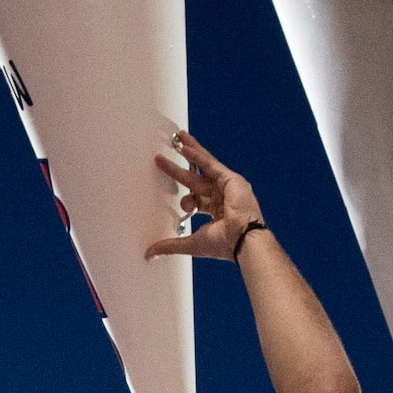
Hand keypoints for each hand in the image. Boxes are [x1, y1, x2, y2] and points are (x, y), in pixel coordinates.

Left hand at [144, 131, 266, 261]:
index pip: (198, 200)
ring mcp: (228, 187)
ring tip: (177, 140)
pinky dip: (198, 155)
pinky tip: (185, 146)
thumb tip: (150, 253)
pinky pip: (211, 163)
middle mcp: (223, 197)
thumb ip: (170, 245)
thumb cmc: (225, 244)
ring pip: (205, 166)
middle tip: (163, 161)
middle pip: (196, 180)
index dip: (186, 200)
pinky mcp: (230, 179)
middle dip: (178, 170)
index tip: (181, 204)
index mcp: (217, 213)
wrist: (242, 239)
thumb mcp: (191, 243)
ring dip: (190, 152)